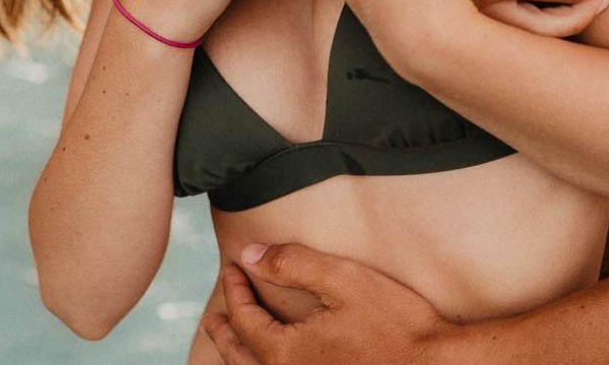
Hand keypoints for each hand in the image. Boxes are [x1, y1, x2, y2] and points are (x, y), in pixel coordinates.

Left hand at [202, 244, 450, 364]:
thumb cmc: (394, 322)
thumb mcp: (343, 279)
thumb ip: (293, 263)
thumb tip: (250, 255)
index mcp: (284, 353)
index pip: (244, 318)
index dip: (235, 290)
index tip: (235, 267)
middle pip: (241, 357)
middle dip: (225, 332)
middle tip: (214, 317)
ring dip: (239, 359)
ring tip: (232, 345)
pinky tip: (274, 362)